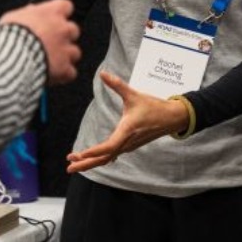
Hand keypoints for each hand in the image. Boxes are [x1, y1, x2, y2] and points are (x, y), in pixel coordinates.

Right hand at [0, 0, 81, 84]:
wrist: (11, 58)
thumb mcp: (13, 18)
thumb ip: (27, 14)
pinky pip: (71, 73)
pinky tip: (53, 76)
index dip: (60, 14)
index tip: (53, 19)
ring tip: (50, 62)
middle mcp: (62, 29)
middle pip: (73, 30)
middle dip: (64, 37)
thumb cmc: (9, 37)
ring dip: (66, 57)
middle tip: (50, 43)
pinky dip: (63, 75)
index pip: (65, 6)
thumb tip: (31, 10)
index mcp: (51, 13)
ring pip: (75, 52)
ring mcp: (65, 49)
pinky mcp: (64, 68)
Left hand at [65, 71, 189, 173]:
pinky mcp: (130, 145)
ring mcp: (129, 145)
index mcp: (127, 131)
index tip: (79, 155)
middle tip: (69, 167)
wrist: (172, 118)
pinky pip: (113, 155)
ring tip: (74, 162)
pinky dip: (100, 158)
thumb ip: (117, 85)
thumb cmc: (153, 107)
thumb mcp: (134, 95)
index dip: (93, 152)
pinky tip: (93, 159)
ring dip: (91, 162)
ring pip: (107, 158)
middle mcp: (127, 142)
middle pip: (103, 158)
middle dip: (85, 164)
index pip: (108, 147)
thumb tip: (103, 73)